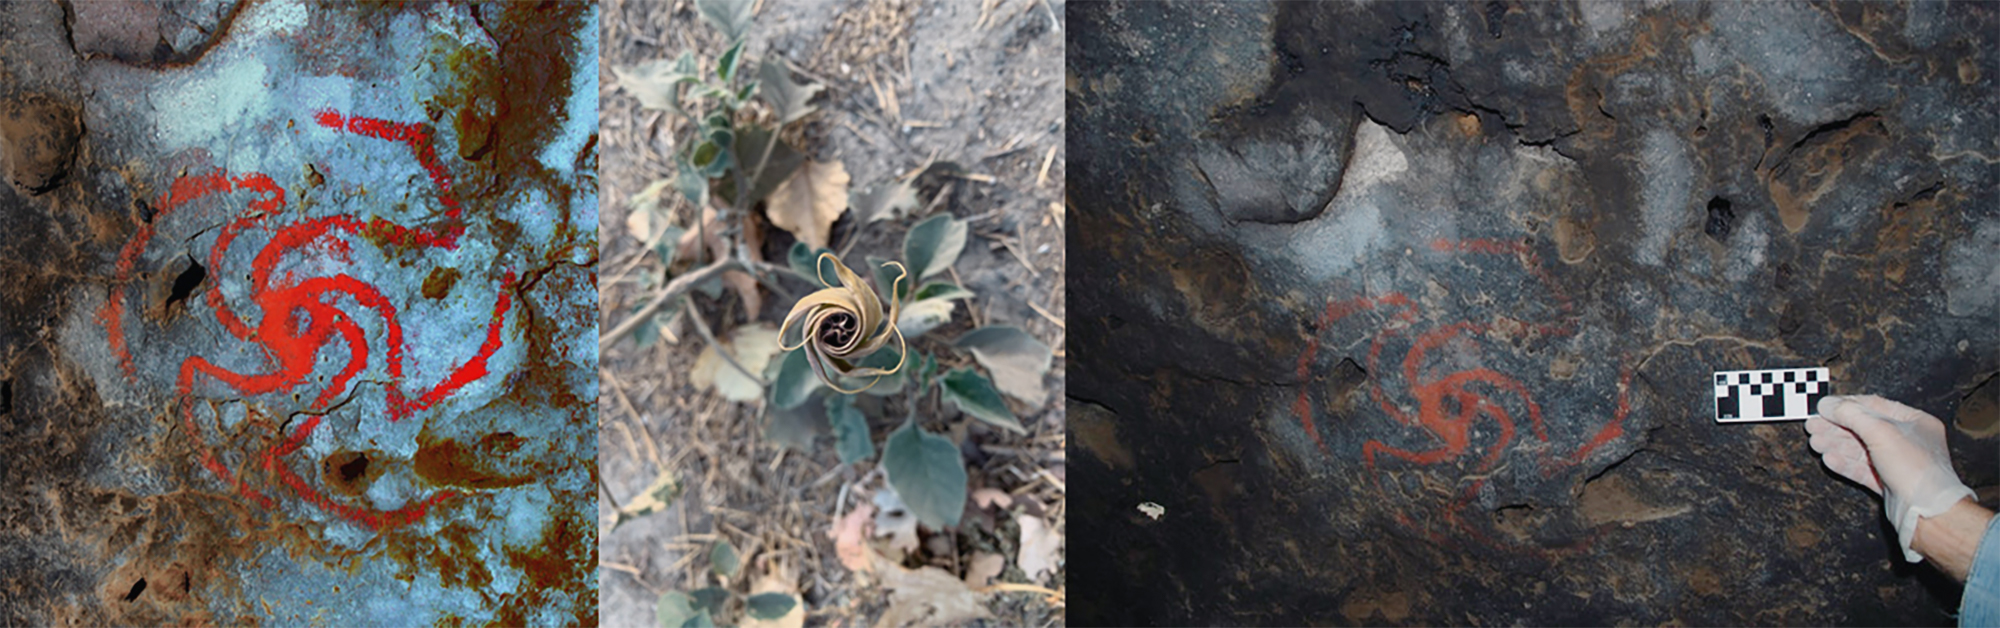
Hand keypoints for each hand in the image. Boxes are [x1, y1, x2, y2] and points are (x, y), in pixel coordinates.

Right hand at [1805, 395, 1976, 562]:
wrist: (1927, 511)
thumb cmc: (1918, 470)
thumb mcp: (1881, 431)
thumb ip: (1851, 414)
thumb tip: (1829, 404)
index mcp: (1915, 422)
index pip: (1874, 405)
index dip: (1846, 405)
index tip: (1824, 407)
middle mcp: (1907, 441)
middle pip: (1863, 428)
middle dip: (1835, 428)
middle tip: (1813, 426)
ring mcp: (1897, 463)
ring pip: (1860, 450)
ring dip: (1835, 445)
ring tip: (1816, 442)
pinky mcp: (1888, 484)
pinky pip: (1862, 470)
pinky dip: (1844, 464)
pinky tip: (1829, 459)